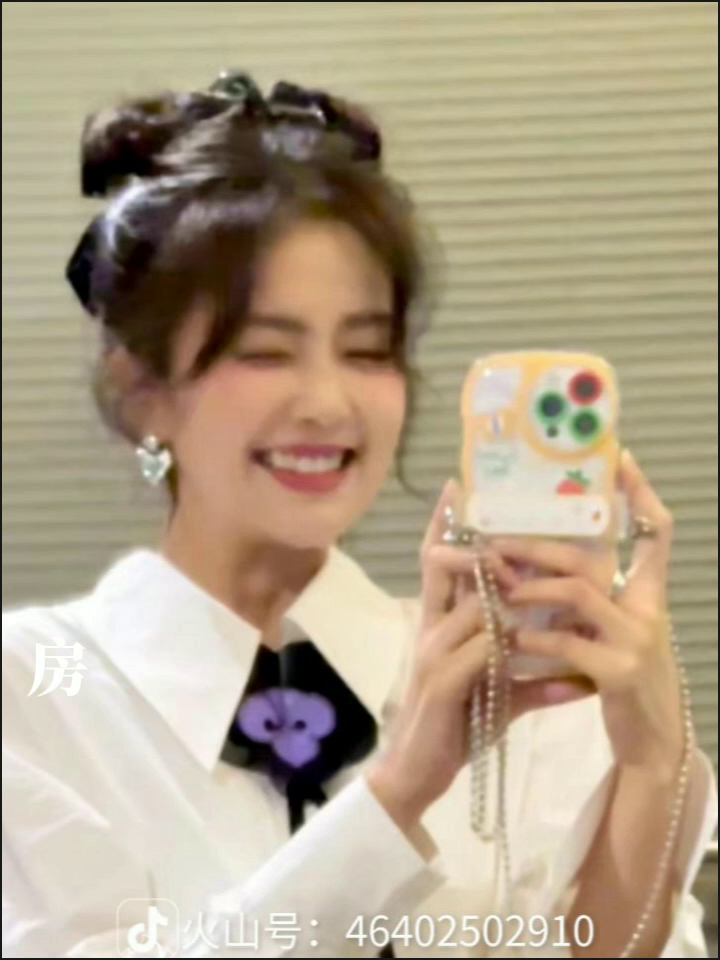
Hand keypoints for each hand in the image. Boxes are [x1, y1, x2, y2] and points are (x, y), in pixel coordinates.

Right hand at [367, 479, 591, 833]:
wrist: (414, 772)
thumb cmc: (454, 727)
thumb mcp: (496, 695)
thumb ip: (531, 679)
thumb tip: (576, 675)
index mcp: (440, 626)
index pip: (436, 566)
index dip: (444, 527)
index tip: (456, 488)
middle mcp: (432, 630)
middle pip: (448, 571)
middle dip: (480, 547)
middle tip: (506, 529)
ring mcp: (434, 653)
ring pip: (474, 608)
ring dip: (508, 596)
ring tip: (540, 583)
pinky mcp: (442, 681)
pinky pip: (481, 652)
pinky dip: (512, 649)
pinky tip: (540, 652)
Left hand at [495, 450, 687, 781]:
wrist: (652, 749)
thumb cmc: (626, 687)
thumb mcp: (616, 637)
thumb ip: (592, 606)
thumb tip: (540, 571)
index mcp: (648, 598)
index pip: (656, 534)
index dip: (642, 495)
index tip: (624, 459)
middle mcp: (648, 611)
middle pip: (592, 560)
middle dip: (540, 548)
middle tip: (497, 544)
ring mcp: (637, 642)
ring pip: (577, 593)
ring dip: (530, 587)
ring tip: (498, 588)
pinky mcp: (620, 674)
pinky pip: (568, 643)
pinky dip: (533, 637)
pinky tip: (511, 637)